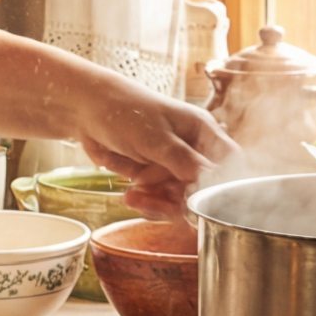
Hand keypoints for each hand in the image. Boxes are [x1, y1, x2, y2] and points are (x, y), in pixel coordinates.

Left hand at [70, 69, 235, 218]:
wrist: (85, 110)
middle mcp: (191, 151)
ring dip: (160, 204)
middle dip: (183, 200)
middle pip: (204, 189)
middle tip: (162, 202)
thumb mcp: (155, 137)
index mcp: (202, 132)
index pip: (230, 162)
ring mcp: (172, 166)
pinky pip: (160, 201)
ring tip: (134, 196)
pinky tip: (129, 196)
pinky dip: (147, 203)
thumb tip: (212, 181)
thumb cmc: (124, 110)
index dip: (224, 184)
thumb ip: (185, 161)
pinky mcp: (153, 177)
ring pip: (181, 200)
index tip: (205, 198)